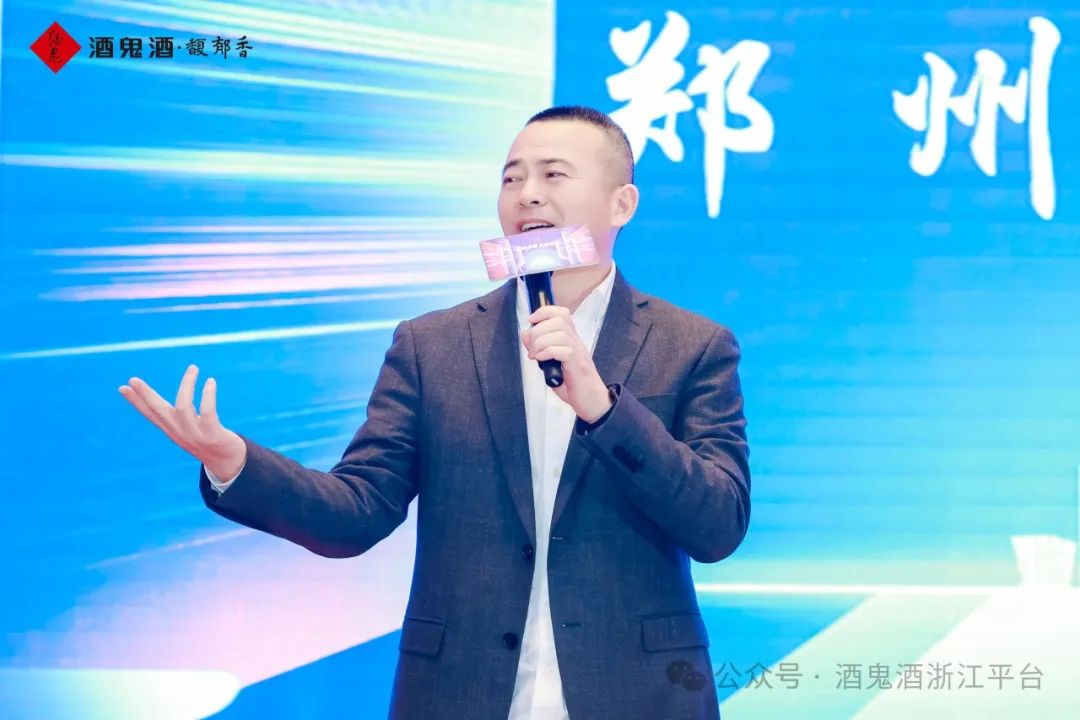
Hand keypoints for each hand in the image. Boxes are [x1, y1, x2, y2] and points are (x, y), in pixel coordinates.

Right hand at [118, 364, 246, 479]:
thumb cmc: (207, 439)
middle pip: (158, 411)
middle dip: (145, 395)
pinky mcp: (213, 435)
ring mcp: (195, 435)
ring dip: (186, 385)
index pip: (150, 414)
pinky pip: (207, 412)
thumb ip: (177, 417)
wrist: (228, 462)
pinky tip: (210, 382)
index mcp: (172, 430)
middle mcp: (179, 432)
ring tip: (193, 368)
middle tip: (134, 379)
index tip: (122, 388)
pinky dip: (207, 395)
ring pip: (183, 407)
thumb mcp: (187, 429)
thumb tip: (168, 404)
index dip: (136, 402)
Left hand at [520, 306, 612, 421]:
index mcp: (571, 340)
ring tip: (535, 355)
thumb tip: (526, 336)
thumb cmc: (573, 384)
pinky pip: (562, 350)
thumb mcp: (553, 364)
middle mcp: (577, 343)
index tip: (531, 321)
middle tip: (531, 347)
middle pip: (559, 320)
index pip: (562, 313)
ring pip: (560, 333)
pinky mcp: (577, 366)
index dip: (544, 312)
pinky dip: (546, 352)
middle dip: (538, 330)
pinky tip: (541, 360)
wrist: (593, 402)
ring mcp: (578, 354)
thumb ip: (541, 349)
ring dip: (540, 342)